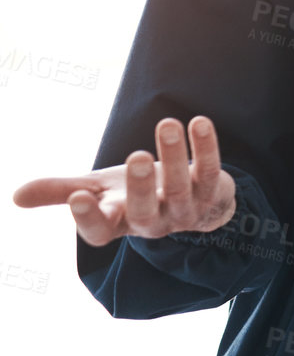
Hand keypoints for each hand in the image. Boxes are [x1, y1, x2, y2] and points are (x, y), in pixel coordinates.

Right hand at [13, 116, 236, 246]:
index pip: (99, 233)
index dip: (89, 219)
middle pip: (145, 212)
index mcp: (119, 223)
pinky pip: (211, 170)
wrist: (192, 200)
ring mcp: (184, 209)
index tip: (78, 197)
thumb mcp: (97, 190)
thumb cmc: (134, 193)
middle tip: (136, 155)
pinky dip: (207, 147)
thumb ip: (59, 191)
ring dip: (175, 155)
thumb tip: (15, 196)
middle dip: (140, 185)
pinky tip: (199, 122)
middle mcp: (152, 221)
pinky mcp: (212, 191)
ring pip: (180, 187)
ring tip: (167, 123)